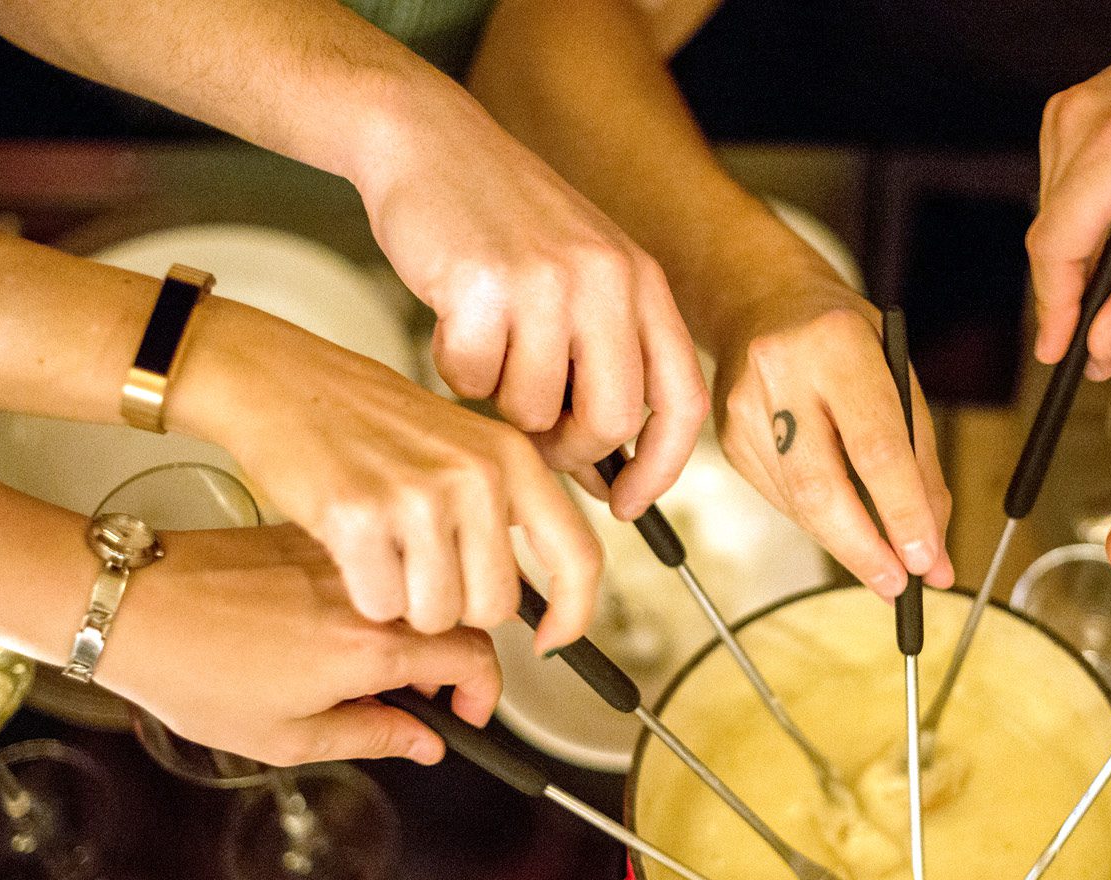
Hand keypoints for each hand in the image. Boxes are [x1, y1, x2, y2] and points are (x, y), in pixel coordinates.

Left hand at [100, 523, 499, 765]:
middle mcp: (369, 594)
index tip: (465, 714)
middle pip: (458, 616)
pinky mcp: (315, 536)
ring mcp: (344, 558)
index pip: (475, 657)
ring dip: (420, 629)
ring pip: (419, 589)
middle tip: (428, 698)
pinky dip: (381, 599)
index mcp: (370, 648)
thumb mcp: (287, 737)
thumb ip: (373, 737)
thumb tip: (424, 743)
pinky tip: (341, 630)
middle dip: (460, 663)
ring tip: (375, 669)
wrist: (132, 607)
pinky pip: (376, 568)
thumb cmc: (194, 672)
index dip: (484, 693)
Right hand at [173, 300, 600, 651]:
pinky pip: (381, 605)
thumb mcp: (462, 445)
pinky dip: (365, 595)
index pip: (580, 556)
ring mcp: (419, 495)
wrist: (284, 380)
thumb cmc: (368, 419)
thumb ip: (506, 508)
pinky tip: (350, 552)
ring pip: (437, 615)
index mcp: (513, 457)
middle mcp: (477, 475)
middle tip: (419, 568)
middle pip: (494, 606)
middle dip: (454, 606)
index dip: (575, 614)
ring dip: (406, 603)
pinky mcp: (358, 517)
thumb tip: (543, 590)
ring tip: (382, 552)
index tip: (552, 641)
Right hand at [351, 78, 708, 517]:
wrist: (428, 140)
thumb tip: (610, 476)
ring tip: (487, 351)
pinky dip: (456, 371)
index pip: (682, 401)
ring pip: (535, 410)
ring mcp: (547, 281)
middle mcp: (608, 280)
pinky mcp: (483, 285)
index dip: (661, 468)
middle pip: (612, 421)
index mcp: (644, 283)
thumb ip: (606, 361)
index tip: (631, 507)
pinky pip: (473, 380)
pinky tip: (452, 322)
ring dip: (502, 404)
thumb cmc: (501, 224)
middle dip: (570, 453)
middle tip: (535, 440)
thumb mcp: (581, 275)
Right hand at [714, 289, 953, 598]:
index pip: (875, 446)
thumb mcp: (898, 375)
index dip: (902, 513)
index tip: (926, 562)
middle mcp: (781, 373)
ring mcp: (743, 409)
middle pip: (821, 487)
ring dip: (846, 544)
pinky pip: (782, 501)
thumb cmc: (844, 340)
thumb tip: (933, 552)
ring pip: (799, 505)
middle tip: (899, 586)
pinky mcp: (728, 441)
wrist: (763, 305)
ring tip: (882, 563)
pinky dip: (819, 522)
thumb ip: (919, 461)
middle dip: (864, 549)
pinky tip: (841, 520)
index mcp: (836, 345)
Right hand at [1029, 0, 1110, 378]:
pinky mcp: (1062, 117)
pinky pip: (1059, 194)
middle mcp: (1077, 127)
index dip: (1053, 309)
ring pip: (1050, 221)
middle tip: (1106, 345)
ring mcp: (1063, 117)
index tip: (1058, 353)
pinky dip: (1081, 229)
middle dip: (1072, 300)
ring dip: (1078, 266)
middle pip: (1047, 241)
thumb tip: (1105, 340)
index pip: (1056, 249)